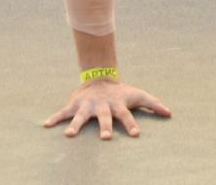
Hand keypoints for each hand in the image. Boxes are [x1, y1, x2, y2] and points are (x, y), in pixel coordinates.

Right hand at [43, 77, 172, 140]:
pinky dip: (55, 118)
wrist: (100, 77)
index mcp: (118, 105)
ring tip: (69, 135)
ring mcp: (88, 105)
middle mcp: (102, 106)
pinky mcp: (75, 104)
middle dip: (105, 126)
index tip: (136, 134)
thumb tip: (170, 113)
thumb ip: (154, 103)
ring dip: (76, 125)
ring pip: (81, 116)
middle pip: (104, 117)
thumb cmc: (121, 92)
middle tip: (105, 138)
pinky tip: (45, 125)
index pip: (127, 115)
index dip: (131, 124)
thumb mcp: (138, 95)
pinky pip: (63, 112)